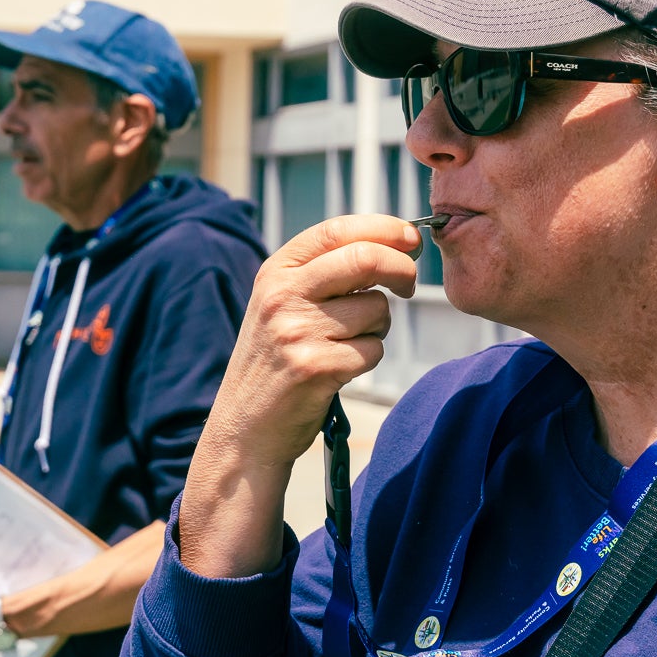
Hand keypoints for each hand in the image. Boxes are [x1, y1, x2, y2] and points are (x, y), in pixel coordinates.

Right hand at [179, 215, 417, 577]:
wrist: (245, 428)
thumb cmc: (276, 362)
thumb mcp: (283, 304)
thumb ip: (325, 273)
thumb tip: (395, 244)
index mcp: (276, 271)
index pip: (338, 229)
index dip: (384, 228)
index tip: (410, 240)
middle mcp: (282, 295)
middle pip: (366, 259)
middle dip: (402, 268)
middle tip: (409, 285)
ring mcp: (296, 331)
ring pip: (377, 310)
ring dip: (378, 328)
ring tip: (346, 345)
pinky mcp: (314, 367)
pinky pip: (373, 350)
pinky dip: (367, 359)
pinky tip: (339, 371)